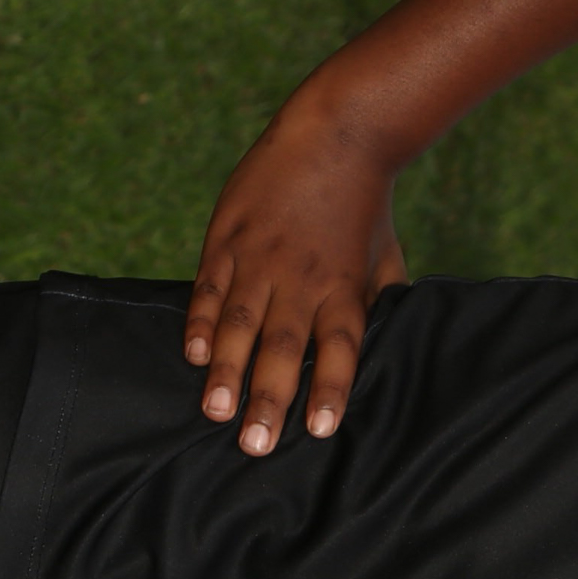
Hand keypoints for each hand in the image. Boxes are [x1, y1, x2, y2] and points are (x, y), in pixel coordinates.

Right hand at [185, 101, 408, 455]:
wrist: (338, 131)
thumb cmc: (366, 206)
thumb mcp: (385, 260)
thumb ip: (378, 306)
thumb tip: (386, 351)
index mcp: (344, 288)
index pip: (339, 350)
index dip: (330, 390)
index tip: (320, 431)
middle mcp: (302, 278)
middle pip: (285, 348)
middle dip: (268, 399)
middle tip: (254, 447)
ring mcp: (260, 256)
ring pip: (240, 323)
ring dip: (226, 371)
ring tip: (215, 413)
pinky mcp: (228, 234)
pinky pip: (210, 286)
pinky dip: (200, 321)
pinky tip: (192, 354)